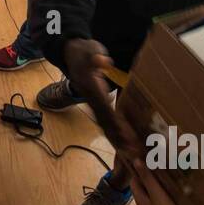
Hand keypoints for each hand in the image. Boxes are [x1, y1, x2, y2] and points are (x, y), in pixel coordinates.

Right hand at [63, 38, 140, 155]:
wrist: (71, 53)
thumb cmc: (85, 51)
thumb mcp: (91, 50)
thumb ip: (96, 57)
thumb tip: (103, 60)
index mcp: (91, 88)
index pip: (106, 109)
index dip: (116, 123)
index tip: (127, 135)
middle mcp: (90, 99)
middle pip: (105, 122)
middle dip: (118, 139)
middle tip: (132, 154)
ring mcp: (91, 103)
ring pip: (104, 125)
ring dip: (116, 140)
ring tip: (129, 154)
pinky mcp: (95, 104)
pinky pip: (104, 121)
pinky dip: (113, 133)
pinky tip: (123, 142)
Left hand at [129, 157, 193, 204]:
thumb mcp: (158, 197)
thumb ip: (148, 180)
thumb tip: (135, 161)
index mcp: (140, 202)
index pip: (133, 182)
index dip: (136, 171)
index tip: (142, 159)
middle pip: (141, 191)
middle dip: (146, 179)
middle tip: (156, 167)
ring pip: (149, 199)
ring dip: (154, 189)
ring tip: (164, 179)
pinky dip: (160, 198)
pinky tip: (170, 197)